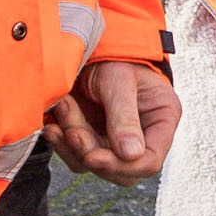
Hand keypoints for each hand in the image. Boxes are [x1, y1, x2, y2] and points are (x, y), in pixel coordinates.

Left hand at [44, 55, 174, 175]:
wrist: (88, 45)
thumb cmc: (113, 57)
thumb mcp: (119, 81)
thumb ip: (124, 117)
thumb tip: (131, 155)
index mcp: (161, 119)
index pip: (150, 160)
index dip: (122, 165)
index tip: (93, 156)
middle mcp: (143, 136)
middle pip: (121, 170)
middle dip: (91, 152)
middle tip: (72, 129)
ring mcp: (116, 140)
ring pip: (94, 165)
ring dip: (72, 144)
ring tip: (64, 108)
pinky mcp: (93, 139)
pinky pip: (76, 156)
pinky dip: (62, 143)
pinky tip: (53, 124)